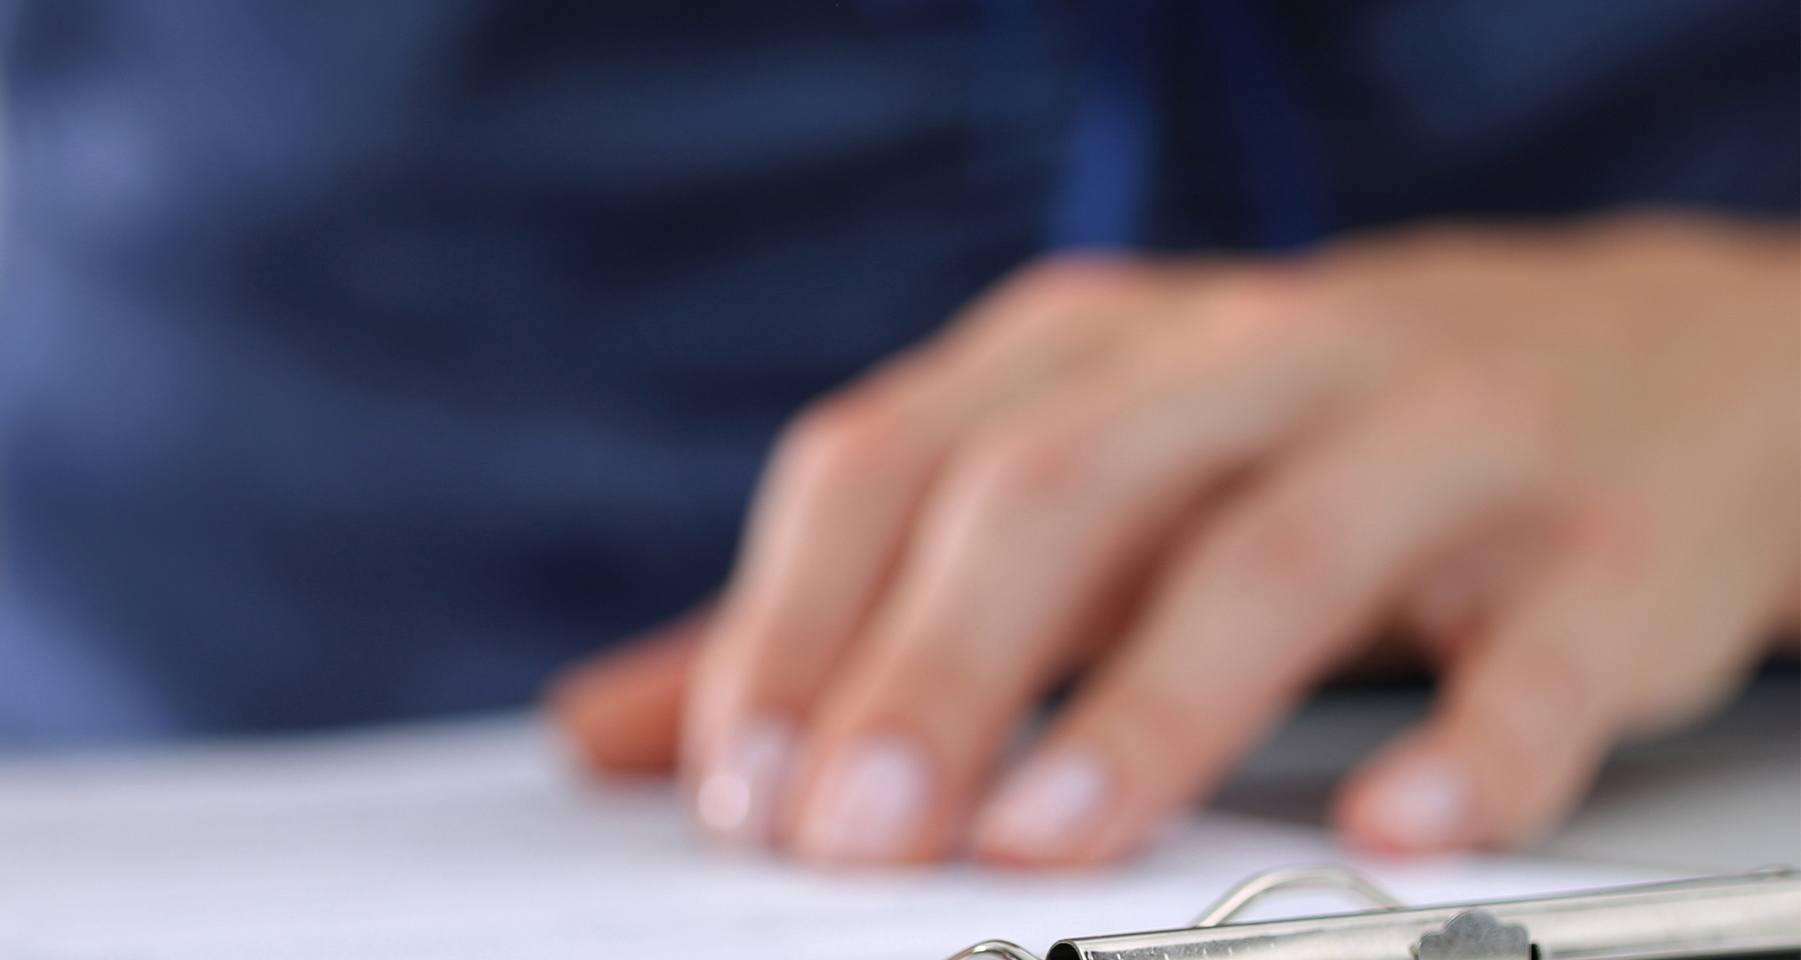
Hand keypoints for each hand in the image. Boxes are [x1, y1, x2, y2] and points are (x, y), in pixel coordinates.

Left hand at [556, 213, 1800, 867]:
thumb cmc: (1307, 441)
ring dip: (1143, 715)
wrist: (1676, 358)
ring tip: (1038, 842)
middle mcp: (1253, 361)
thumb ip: (848, 605)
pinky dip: (1469, 745)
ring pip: (1270, 559)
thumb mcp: (1072, 480)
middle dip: (929, 672)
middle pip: (1053, 500)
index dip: (792, 622)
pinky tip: (1390, 831)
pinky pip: (1540, 649)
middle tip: (841, 836)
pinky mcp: (1608, 543)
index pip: (893, 461)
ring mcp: (1440, 436)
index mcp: (1091, 348)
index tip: (732, 784)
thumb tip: (613, 731)